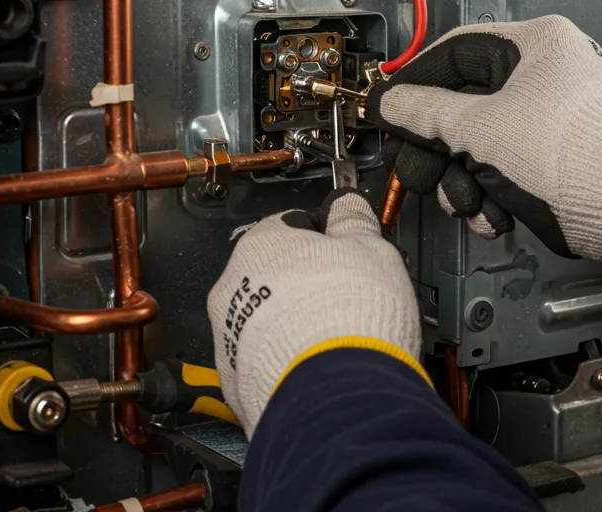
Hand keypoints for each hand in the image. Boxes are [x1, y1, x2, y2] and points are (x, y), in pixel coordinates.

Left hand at [207, 190, 426, 436]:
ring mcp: (229, 339)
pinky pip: (263, 364)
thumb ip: (353, 221)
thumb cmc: (350, 319)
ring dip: (293, 327)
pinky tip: (318, 370)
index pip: (290, 226)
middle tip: (346, 300)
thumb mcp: (371, 248)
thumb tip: (347, 206)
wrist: (337, 396)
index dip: (324, 240)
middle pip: (273, 277)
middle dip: (306, 286)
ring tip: (334, 341)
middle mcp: (232, 288)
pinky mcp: (236, 384)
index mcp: (261, 245)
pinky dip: (286, 365)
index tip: (345, 254)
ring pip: (264, 323)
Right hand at [365, 15, 601, 279]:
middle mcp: (546, 75)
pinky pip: (504, 169)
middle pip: (463, 107)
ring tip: (468, 204)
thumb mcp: (477, 132)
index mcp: (535, 45)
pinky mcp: (557, 158)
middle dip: (438, 152)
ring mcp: (552, 118)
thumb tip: (391, 103)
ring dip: (463, 183)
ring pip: (480, 145)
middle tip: (418, 171)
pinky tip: (495, 216)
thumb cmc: (572, 158)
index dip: (414, 84)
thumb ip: (423, 114)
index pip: (454, 53)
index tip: (388, 109)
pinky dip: (491, 196)